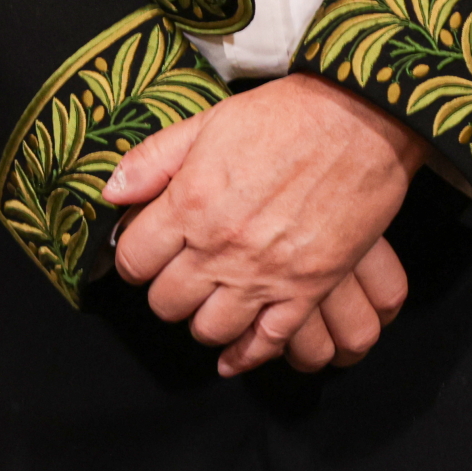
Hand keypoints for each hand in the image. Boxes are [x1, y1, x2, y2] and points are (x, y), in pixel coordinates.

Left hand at [103, 73, 423, 376]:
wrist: (359, 121)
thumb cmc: (284, 116)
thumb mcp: (207, 123)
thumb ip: (153, 159)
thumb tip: (111, 193)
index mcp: (190, 203)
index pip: (132, 259)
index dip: (133, 258)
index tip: (145, 252)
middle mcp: (220, 247)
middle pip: (166, 302)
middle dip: (164, 291)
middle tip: (178, 275)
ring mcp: (264, 274)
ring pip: (209, 329)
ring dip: (202, 320)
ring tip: (208, 302)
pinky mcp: (307, 289)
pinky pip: (266, 343)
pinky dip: (245, 354)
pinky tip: (234, 352)